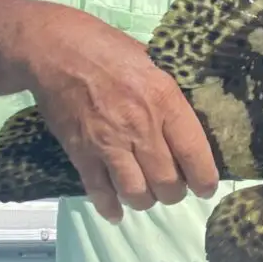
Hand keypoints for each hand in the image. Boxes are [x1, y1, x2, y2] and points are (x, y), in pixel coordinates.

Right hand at [19, 7, 218, 222]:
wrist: (56, 50)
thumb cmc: (110, 50)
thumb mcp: (155, 62)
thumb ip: (171, 96)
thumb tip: (194, 123)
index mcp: (165, 100)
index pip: (194, 153)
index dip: (205, 180)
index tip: (206, 188)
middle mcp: (140, 127)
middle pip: (167, 182)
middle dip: (174, 193)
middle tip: (173, 189)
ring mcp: (109, 143)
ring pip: (136, 193)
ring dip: (146, 201)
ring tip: (147, 194)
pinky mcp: (81, 152)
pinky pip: (99, 191)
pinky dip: (110, 207)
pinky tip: (117, 211)